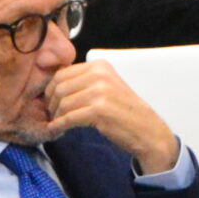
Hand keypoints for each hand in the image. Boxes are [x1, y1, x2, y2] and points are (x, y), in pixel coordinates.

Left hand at [44, 61, 182, 172]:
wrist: (148, 131)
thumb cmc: (125, 112)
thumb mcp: (107, 87)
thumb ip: (84, 81)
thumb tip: (53, 84)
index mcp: (100, 66)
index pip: (62, 73)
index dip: (50, 89)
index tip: (50, 102)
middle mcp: (100, 75)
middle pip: (59, 87)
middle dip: (51, 103)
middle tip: (51, 115)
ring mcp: (100, 92)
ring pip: (62, 103)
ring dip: (56, 116)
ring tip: (56, 124)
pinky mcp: (99, 110)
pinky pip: (69, 118)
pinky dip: (59, 126)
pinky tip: (57, 130)